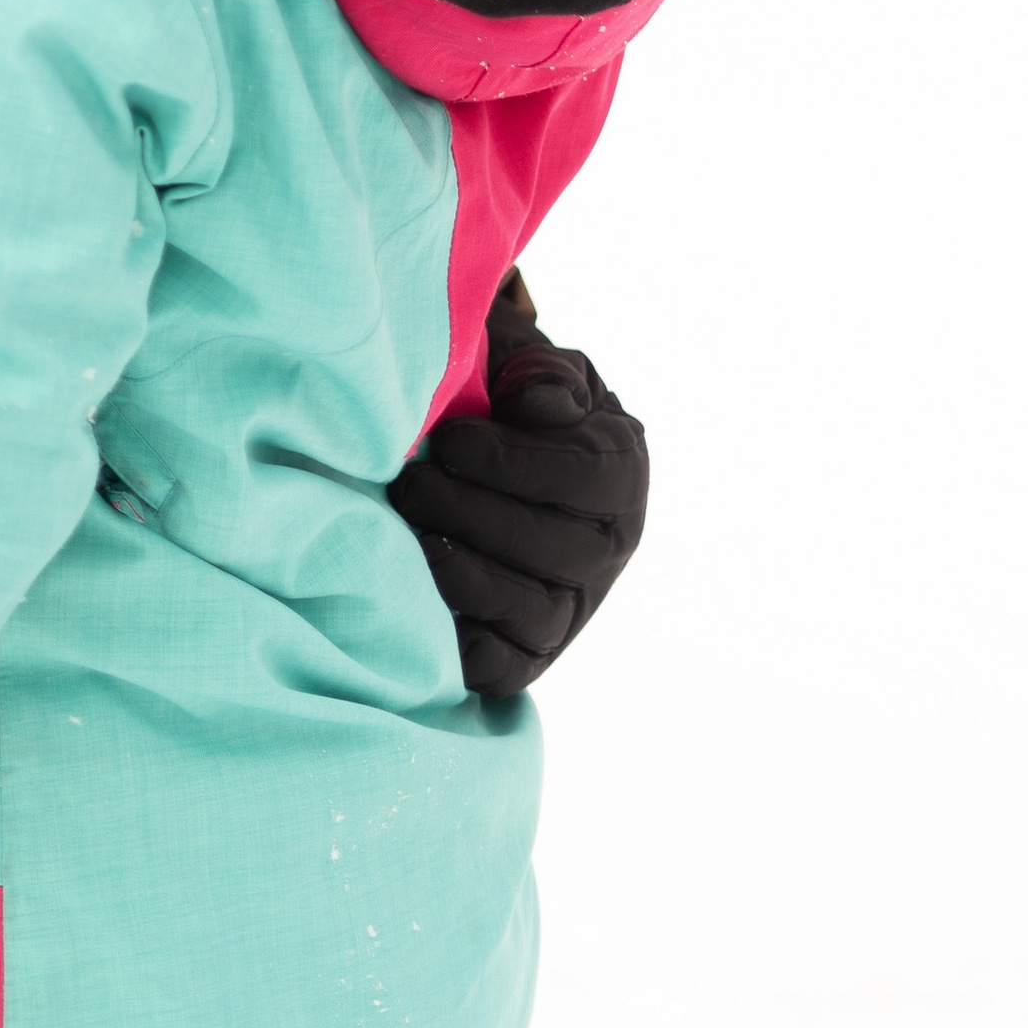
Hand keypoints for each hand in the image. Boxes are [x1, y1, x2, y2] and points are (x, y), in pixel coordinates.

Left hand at [388, 323, 648, 698]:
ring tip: (407, 536)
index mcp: (620, 466)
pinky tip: (417, 602)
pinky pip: (508, 666)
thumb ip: (538, 373)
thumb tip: (538, 401)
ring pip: (534, 612)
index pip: (587, 475)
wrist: (491, 435)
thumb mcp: (526, 360)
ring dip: (465, 577)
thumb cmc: (502, 388)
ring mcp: (576, 604)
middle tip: (409, 486)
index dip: (514, 462)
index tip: (450, 441)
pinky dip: (465, 646)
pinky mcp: (534, 649)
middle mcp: (610, 543)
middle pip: (556, 548)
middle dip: (473, 515)